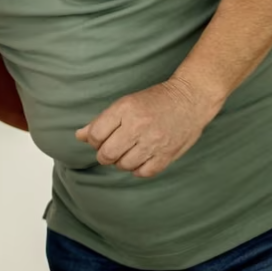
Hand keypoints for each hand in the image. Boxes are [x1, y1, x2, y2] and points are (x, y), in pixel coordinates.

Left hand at [75, 78, 221, 178]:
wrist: (191, 98)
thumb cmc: (155, 100)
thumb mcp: (125, 104)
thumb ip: (101, 121)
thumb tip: (79, 136)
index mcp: (125, 110)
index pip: (95, 136)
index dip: (94, 141)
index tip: (101, 139)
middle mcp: (138, 126)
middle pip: (107, 154)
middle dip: (104, 155)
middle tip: (111, 149)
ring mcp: (154, 142)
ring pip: (124, 165)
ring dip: (121, 162)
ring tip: (128, 152)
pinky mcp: (168, 154)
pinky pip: (144, 172)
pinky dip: (138, 169)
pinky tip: (140, 159)